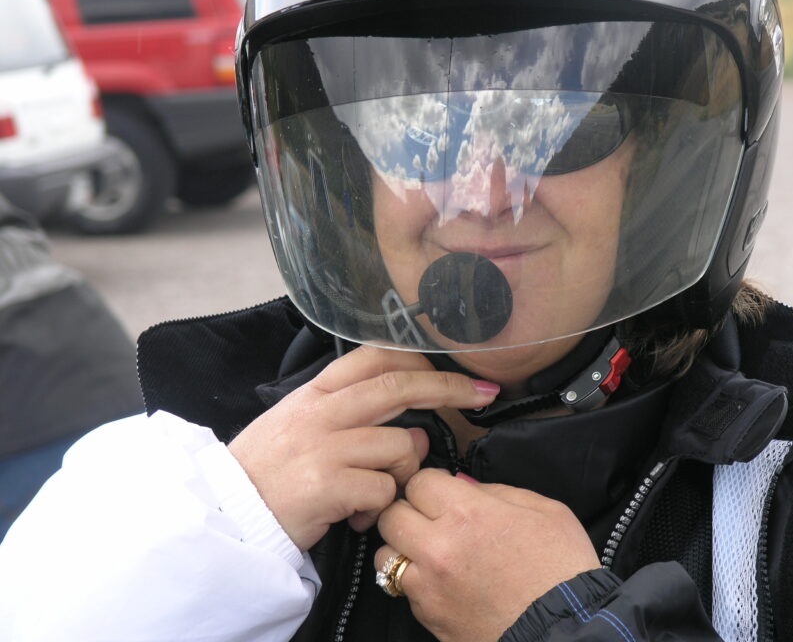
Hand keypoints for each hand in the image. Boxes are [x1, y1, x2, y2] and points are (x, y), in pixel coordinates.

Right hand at [227, 347, 498, 550]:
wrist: (226, 519)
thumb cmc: (269, 474)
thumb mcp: (300, 427)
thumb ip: (353, 416)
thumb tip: (413, 429)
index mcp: (315, 393)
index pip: (376, 357)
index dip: (421, 359)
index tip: (456, 371)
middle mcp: (321, 412)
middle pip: (399, 386)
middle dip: (450, 388)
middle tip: (483, 394)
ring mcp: (324, 447)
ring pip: (401, 447)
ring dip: (402, 475)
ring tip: (373, 495)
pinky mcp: (327, 485)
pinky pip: (384, 491)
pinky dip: (379, 508)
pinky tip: (355, 516)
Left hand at [375, 469, 600, 641]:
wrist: (564, 630)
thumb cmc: (561, 569)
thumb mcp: (543, 509)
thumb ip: (497, 491)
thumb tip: (465, 487)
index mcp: (467, 513)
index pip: (419, 482)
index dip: (432, 483)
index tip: (443, 491)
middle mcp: (438, 548)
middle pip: (392, 516)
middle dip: (409, 511)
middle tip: (430, 517)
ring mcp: (429, 587)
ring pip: (385, 555)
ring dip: (403, 548)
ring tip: (429, 550)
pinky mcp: (428, 617)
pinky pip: (404, 590)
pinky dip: (417, 581)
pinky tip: (443, 581)